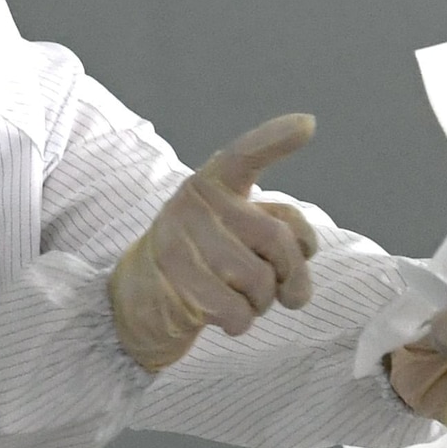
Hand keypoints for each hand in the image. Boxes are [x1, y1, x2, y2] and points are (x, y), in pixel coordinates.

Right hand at [108, 114, 322, 373]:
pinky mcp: (175, 282)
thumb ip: (274, 240)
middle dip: (293, 273)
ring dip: (263, 302)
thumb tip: (297, 290)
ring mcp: (180, 242)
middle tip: (287, 290)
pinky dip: (241, 322)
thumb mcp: (233, 232)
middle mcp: (194, 205)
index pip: (244, 156)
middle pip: (277, 238)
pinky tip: (224, 317)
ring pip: (259, 281)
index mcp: (212, 185)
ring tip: (241, 298)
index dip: (275, 141)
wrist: (138, 298)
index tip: (308, 125)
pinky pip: (238, 311)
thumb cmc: (203, 261)